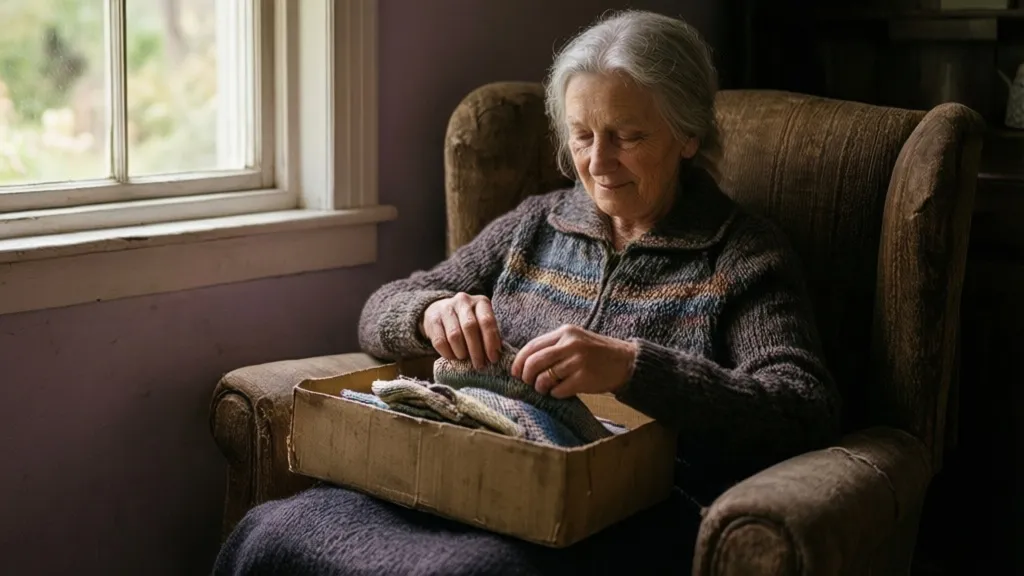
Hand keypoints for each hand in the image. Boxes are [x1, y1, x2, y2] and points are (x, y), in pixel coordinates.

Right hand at [420, 292, 501, 368]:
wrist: (439, 311)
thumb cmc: (467, 321)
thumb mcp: (481, 322)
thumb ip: (489, 334)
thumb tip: (495, 355)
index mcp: (480, 302)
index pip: (487, 321)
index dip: (491, 342)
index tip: (493, 359)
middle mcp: (463, 301)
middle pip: (470, 328)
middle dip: (476, 350)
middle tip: (479, 365)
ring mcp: (446, 308)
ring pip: (454, 336)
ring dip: (461, 352)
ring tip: (465, 359)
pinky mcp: (432, 319)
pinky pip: (440, 341)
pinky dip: (448, 353)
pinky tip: (452, 357)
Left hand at [510, 324, 637, 398]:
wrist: (625, 361)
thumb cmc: (596, 353)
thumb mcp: (575, 340)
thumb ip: (553, 346)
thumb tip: (525, 362)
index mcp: (565, 332)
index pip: (532, 346)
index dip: (519, 361)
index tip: (515, 372)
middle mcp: (570, 344)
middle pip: (534, 362)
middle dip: (526, 376)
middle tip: (528, 382)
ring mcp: (578, 361)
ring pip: (545, 378)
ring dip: (540, 387)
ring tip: (545, 388)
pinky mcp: (584, 378)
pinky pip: (558, 390)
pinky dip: (555, 394)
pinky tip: (560, 391)